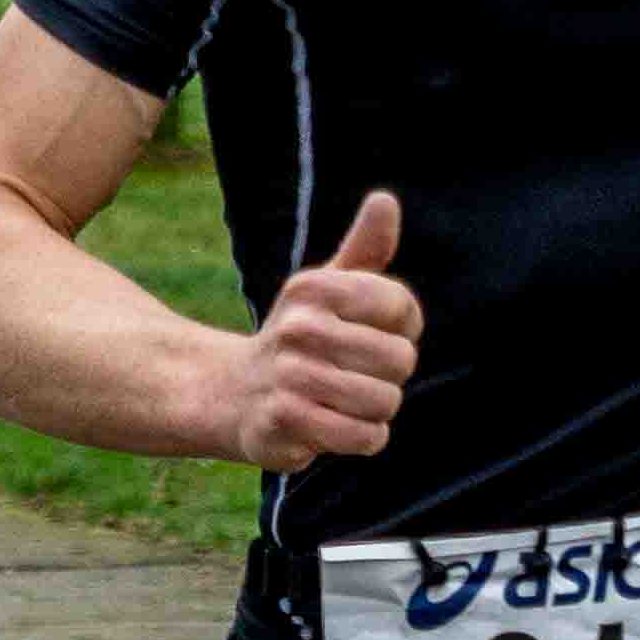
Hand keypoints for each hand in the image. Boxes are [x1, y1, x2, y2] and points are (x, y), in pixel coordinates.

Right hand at [233, 186, 421, 470]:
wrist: (236, 394)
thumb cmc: (302, 338)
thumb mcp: (330, 288)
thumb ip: (365, 248)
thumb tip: (385, 200)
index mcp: (315, 287)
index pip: (403, 308)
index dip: (403, 330)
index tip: (372, 334)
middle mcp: (300, 326)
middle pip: (401, 359)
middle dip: (389, 377)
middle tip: (354, 375)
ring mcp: (291, 374)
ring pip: (385, 401)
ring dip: (375, 411)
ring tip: (342, 401)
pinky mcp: (287, 420)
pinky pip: (364, 437)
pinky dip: (362, 439)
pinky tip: (336, 426)